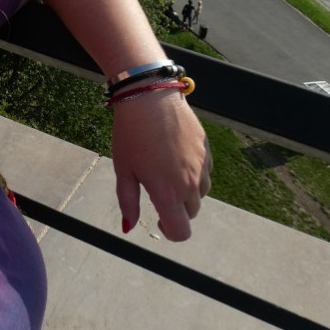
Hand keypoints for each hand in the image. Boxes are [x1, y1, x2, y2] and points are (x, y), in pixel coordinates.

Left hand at [112, 90, 211, 241]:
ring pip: (201, 193)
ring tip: (167, 171)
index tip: (159, 219)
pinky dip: (195, 173)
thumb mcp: (123, 170)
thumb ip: (128, 202)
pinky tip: (176, 156)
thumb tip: (128, 227)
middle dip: (176, 209)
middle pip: (191, 214)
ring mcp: (202, 167)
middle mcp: (190, 184)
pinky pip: (205, 172)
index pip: (180, 232)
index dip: (169, 231)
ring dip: (187, 191)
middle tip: (158, 190)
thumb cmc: (131, 133)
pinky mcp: (207, 151)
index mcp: (168, 193)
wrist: (150, 98)